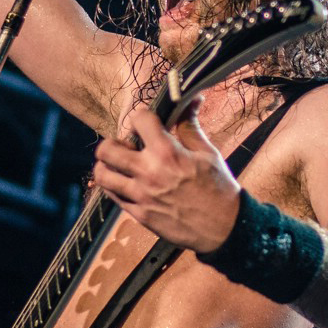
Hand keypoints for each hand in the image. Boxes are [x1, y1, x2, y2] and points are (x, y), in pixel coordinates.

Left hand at [93, 102, 241, 253]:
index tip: (146, 123)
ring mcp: (141, 196)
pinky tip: (125, 183)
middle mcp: (148, 173)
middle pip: (107, 149)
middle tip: (126, 146)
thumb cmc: (219, 188)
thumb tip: (191, 100)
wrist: (225, 228)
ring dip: (107, 166)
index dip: (142, 117)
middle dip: (113, 142)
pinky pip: (113, 196)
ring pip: (103, 175)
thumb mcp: (208, 153)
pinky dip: (114, 186)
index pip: (138, 120)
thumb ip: (190, 126)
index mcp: (167, 153)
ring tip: (120, 165)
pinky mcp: (140, 215)